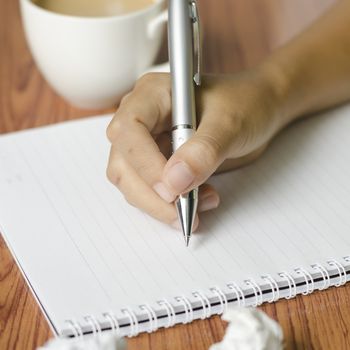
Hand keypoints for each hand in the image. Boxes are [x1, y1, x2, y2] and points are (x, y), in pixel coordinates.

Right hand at [106, 68, 285, 229]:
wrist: (258, 111)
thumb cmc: (246, 104)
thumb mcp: (230, 124)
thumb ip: (203, 151)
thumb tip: (174, 183)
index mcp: (153, 94)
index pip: (128, 129)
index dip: (145, 163)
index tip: (172, 189)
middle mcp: (143, 119)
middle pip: (123, 163)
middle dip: (150, 194)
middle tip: (183, 211)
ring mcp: (148, 143)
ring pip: (132, 183)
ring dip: (161, 203)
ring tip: (202, 202)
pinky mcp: (158, 163)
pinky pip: (150, 191)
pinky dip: (170, 204)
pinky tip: (199, 199)